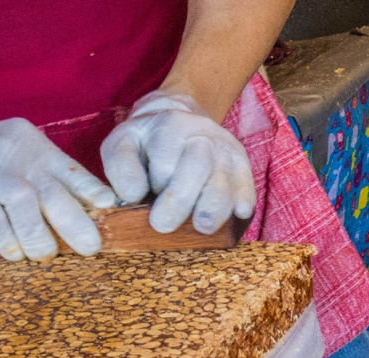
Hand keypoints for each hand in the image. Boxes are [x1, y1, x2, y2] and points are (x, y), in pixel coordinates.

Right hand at [0, 90, 116, 260]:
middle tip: (90, 248)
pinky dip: (9, 243)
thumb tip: (83, 211)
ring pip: (27, 210)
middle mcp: (18, 159)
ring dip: (41, 240)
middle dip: (77, 225)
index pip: (72, 171)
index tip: (110, 210)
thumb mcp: (15, 154)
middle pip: (55, 194)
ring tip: (46, 255)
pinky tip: (16, 255)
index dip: (93, 193)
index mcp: (35, 148)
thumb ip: (44, 177)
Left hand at [101, 91, 254, 234]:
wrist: (181, 120)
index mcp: (171, 126)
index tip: (143, 202)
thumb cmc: (147, 143)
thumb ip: (121, 168)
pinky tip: (234, 216)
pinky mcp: (243, 166)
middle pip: (198, 169)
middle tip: (162, 225)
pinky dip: (242, 207)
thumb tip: (135, 196)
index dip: (154, 189)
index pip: (164, 164)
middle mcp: (203, 135)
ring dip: (213, 211)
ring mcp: (227, 151)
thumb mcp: (122, 144)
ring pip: (226, 184)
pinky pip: (247, 190)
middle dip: (179, 203)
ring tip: (200, 227)